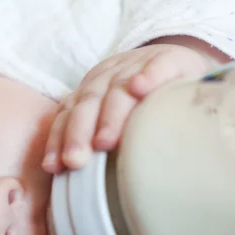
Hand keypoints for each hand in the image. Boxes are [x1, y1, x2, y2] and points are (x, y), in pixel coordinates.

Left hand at [42, 43, 214, 172]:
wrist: (178, 60)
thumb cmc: (143, 101)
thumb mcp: (114, 114)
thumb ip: (93, 138)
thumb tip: (70, 175)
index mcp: (92, 90)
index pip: (69, 113)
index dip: (59, 138)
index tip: (55, 167)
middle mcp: (110, 76)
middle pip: (89, 102)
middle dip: (78, 133)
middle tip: (75, 161)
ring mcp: (138, 66)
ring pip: (120, 89)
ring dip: (110, 114)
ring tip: (104, 142)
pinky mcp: (171, 59)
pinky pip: (159, 65)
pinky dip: (148, 76)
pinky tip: (141, 87)